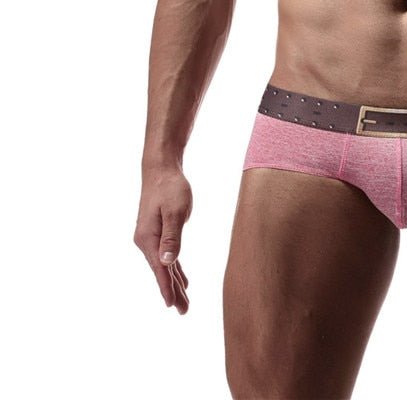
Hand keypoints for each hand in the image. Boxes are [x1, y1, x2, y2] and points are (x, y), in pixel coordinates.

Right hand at [134, 165, 192, 313]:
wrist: (161, 169)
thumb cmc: (170, 187)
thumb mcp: (174, 211)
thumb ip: (172, 237)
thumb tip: (167, 262)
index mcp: (148, 239)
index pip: (160, 269)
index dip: (166, 288)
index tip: (173, 306)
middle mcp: (146, 242)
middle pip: (162, 272)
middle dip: (173, 292)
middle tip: (184, 311)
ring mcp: (151, 238)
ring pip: (165, 266)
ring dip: (174, 283)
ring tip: (184, 303)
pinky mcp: (158, 232)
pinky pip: (167, 256)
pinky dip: (174, 269)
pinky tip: (180, 279)